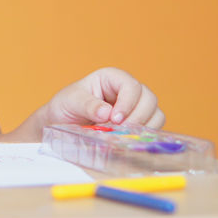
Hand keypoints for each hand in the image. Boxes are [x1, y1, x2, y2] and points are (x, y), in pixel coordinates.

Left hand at [44, 67, 164, 128]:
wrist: (61, 122)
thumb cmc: (66, 106)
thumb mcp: (71, 102)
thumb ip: (88, 105)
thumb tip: (107, 112)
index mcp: (111, 78)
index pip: (131, 86)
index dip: (128, 103)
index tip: (115, 119)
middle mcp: (127, 90)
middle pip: (149, 99)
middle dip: (138, 117)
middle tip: (120, 130)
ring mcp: (135, 106)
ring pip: (156, 113)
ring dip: (143, 127)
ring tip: (120, 135)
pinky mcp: (138, 121)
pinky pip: (153, 127)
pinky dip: (144, 135)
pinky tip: (127, 139)